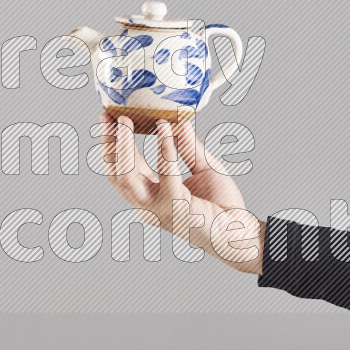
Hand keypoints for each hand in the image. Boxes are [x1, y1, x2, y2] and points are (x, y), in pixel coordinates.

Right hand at [99, 112, 263, 273]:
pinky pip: (166, 175)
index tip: (109, 118)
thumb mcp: (202, 167)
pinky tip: (165, 128)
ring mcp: (159, 208)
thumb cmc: (222, 206)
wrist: (241, 232)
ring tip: (127, 122)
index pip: (121, 169)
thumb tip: (178, 120)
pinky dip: (164, 150)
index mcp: (150, 195)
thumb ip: (188, 146)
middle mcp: (148, 205)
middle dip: (108, 144)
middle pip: (116, 174)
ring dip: (124, 147)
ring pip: (128, 178)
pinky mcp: (177, 207)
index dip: (112, 144)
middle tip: (108, 117)